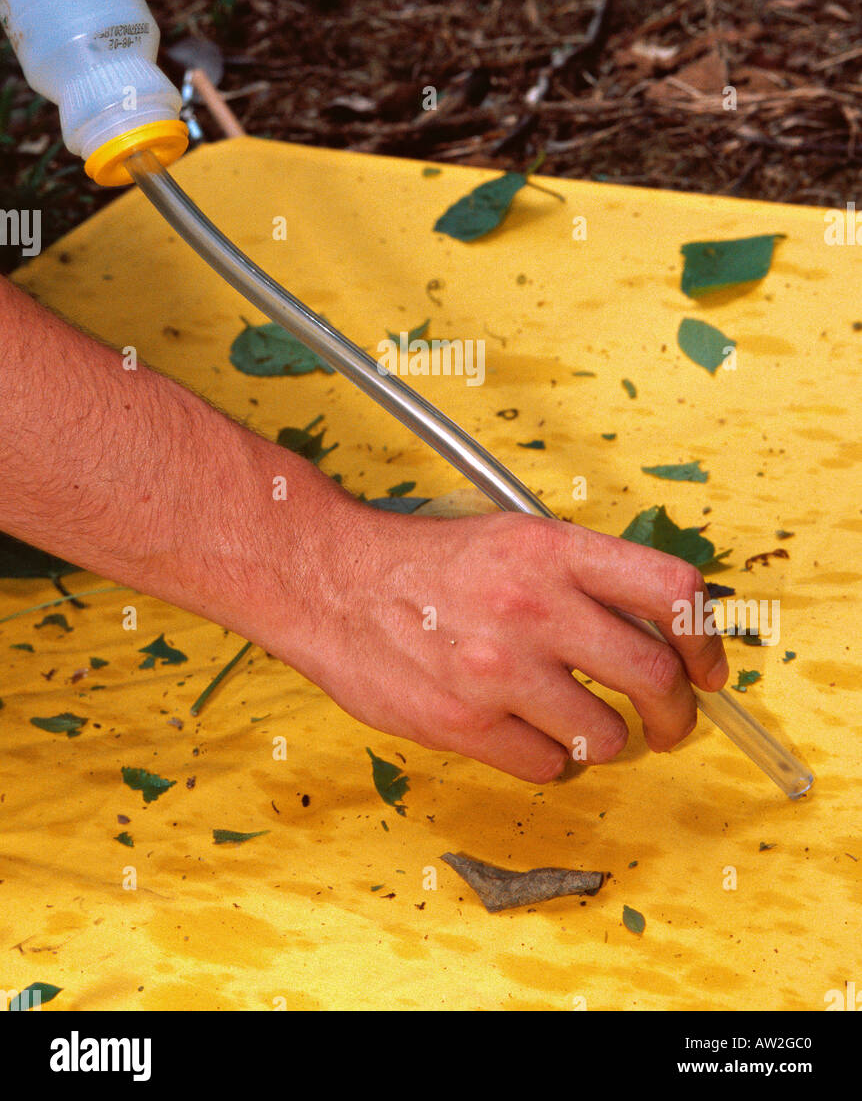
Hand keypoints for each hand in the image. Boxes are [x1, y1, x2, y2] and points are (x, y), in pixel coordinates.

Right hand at [269, 496, 728, 784]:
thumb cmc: (426, 564)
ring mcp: (498, 669)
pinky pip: (549, 767)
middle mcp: (534, 606)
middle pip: (654, 677)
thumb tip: (663, 631)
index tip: (707, 667)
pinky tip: (529, 735)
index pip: (671, 590)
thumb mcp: (517, 539)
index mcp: (554, 551)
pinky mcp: (463, 723)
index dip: (706, 638)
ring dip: (606, 741)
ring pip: (606, 737)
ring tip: (579, 726)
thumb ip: (587, 578)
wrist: (332, 584)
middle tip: (669, 723)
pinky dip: (551, 761)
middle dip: (677, 714)